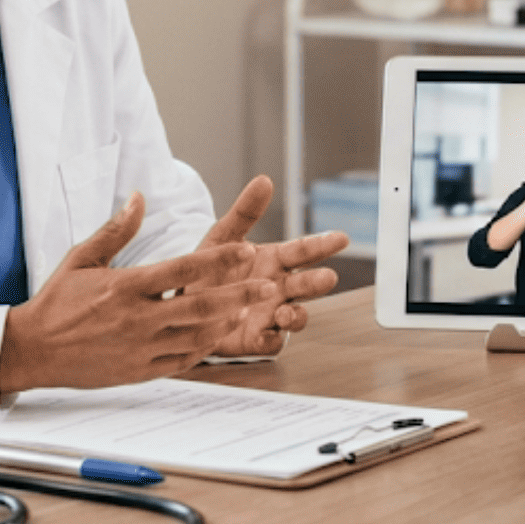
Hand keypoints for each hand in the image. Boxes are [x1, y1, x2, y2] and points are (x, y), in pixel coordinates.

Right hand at [0, 193, 274, 392]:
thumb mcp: (81, 258)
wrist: (31, 351)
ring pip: (196, 337)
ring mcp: (139, 348)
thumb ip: (116, 229)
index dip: (218, 260)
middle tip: (268, 286)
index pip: (182, 270)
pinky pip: (182, 361)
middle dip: (239, 295)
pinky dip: (205, 348)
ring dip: (227, 322)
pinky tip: (219, 335)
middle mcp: (136, 319)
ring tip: (250, 309)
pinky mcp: (138, 371)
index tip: (245, 251)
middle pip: (199, 306)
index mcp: (124, 287)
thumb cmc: (56, 302)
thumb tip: (140, 197)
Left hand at [192, 175, 348, 356]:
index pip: (303, 250)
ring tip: (285, 311)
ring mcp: (270, 315)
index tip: (341, 238)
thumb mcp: (223, 236)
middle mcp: (278, 288)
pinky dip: (270, 340)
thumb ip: (245, 212)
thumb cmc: (209, 268)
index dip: (322, 244)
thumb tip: (264, 180)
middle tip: (327, 278)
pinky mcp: (256, 339)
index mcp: (274, 260)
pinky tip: (265, 334)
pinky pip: (271, 343)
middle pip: (306, 285)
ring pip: (295, 317)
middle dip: (317, 282)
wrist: (183, 304)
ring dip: (296, 315)